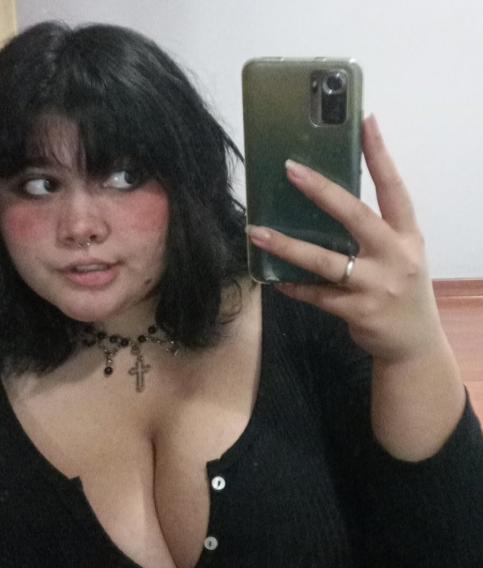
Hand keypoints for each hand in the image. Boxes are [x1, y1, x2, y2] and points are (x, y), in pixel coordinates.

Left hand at [247, 114, 444, 364]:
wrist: (414, 343)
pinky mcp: (358, 312)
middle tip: (290, 169)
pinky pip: (316, 295)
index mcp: (407, 236)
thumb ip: (373, 231)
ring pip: (326, 261)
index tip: (365, 121)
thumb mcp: (399, 254)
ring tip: (257, 232)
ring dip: (288, 246)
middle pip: (357, 217)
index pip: (394, 188)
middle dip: (323, 192)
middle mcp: (395, 257)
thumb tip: (325, 201)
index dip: (380, 155)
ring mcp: (376, 287)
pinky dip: (293, 285)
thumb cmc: (400, 289)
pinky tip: (273, 277)